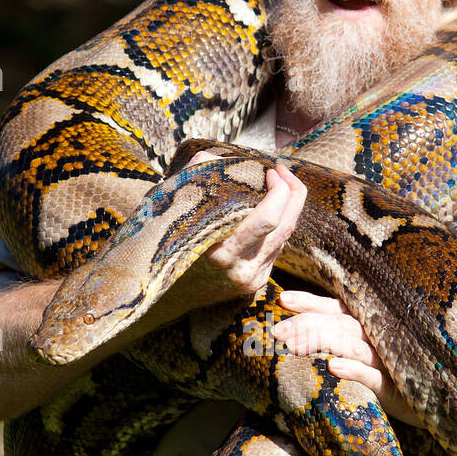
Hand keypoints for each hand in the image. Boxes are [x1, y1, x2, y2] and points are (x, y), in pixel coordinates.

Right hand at [132, 158, 307, 333]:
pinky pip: (277, 248)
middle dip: (293, 192)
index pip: (269, 219)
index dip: (279, 190)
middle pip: (287, 225)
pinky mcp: (257, 283)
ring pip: (286, 237)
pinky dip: (277, 224)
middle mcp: (242, 269)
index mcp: (222, 252)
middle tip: (283, 171)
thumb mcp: (168, 213)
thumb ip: (190, 181)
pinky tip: (270, 209)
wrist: (164, 298)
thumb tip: (210, 157)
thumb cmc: (163, 250)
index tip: (270, 170)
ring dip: (289, 207)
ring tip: (280, 183)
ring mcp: (253, 279)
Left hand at [272, 289, 421, 426]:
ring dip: (322, 343)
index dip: (309, 303)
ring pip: (351, 346)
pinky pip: (372, 376)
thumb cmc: (393, 374)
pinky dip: (353, 370)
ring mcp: (386, 360)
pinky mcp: (395, 386)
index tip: (281, 300)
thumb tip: (296, 334)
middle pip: (338, 324)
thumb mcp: (365, 352)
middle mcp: (377, 338)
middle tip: (277, 331)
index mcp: (368, 326)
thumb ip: (339, 338)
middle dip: (306, 325)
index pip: (335, 308)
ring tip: (294, 347)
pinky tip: (332, 367)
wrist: (436, 400)